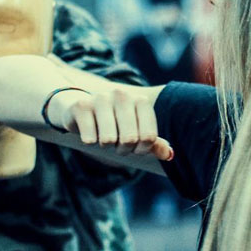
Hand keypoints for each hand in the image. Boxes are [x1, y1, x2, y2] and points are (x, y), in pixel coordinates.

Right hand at [47, 87, 173, 160]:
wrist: (81, 108)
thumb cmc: (114, 123)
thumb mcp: (135, 132)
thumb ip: (153, 143)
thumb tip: (169, 155)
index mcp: (140, 101)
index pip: (148, 137)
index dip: (142, 150)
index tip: (135, 147)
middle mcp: (122, 95)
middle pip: (129, 139)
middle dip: (123, 149)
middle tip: (117, 144)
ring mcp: (100, 99)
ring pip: (109, 140)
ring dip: (106, 146)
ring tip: (103, 138)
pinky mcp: (81, 106)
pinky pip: (89, 138)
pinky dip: (89, 141)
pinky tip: (89, 132)